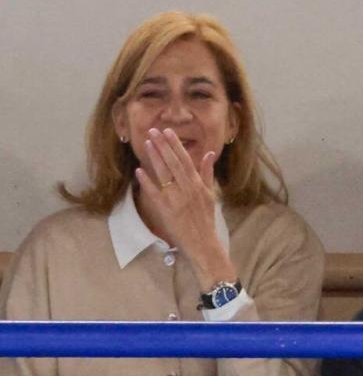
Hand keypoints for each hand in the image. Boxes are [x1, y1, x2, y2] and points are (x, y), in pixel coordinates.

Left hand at [135, 128, 236, 288]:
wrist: (203, 243)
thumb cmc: (206, 220)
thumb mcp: (210, 195)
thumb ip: (207, 173)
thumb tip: (209, 154)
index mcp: (198, 184)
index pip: (186, 160)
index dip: (175, 145)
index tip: (168, 132)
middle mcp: (187, 189)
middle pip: (173, 163)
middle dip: (162, 146)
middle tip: (153, 131)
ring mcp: (176, 199)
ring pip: (163, 174)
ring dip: (154, 158)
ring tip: (146, 144)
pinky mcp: (166, 210)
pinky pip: (154, 192)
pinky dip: (147, 181)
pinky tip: (139, 170)